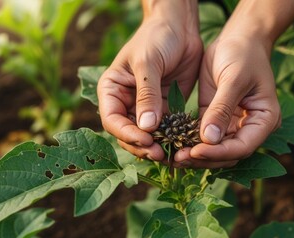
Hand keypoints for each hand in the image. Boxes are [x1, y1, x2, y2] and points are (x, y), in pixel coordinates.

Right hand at [97, 1, 201, 161]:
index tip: (145, 140)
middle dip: (141, 145)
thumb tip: (146, 128)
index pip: (112, 120)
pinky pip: (166, 129)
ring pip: (147, 135)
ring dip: (157, 146)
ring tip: (171, 154)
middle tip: (159, 154)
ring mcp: (146, 107)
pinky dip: (172, 139)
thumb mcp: (148, 63)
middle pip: (128, 133)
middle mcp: (126, 102)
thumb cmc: (157, 37)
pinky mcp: (165, 108)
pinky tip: (181, 145)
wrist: (180, 26)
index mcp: (112, 90)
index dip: (126, 134)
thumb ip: (146, 95)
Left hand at [174, 33, 280, 167]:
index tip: (195, 150)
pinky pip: (203, 136)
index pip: (243, 146)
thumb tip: (208, 139)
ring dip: (194, 153)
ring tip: (171, 155)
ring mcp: (233, 125)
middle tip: (177, 158)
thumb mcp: (233, 79)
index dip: (219, 152)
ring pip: (214, 148)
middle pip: (228, 153)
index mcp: (265, 120)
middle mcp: (250, 127)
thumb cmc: (243, 54)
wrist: (239, 38)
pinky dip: (189, 141)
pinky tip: (171, 142)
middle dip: (204, 157)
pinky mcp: (216, 118)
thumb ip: (222, 109)